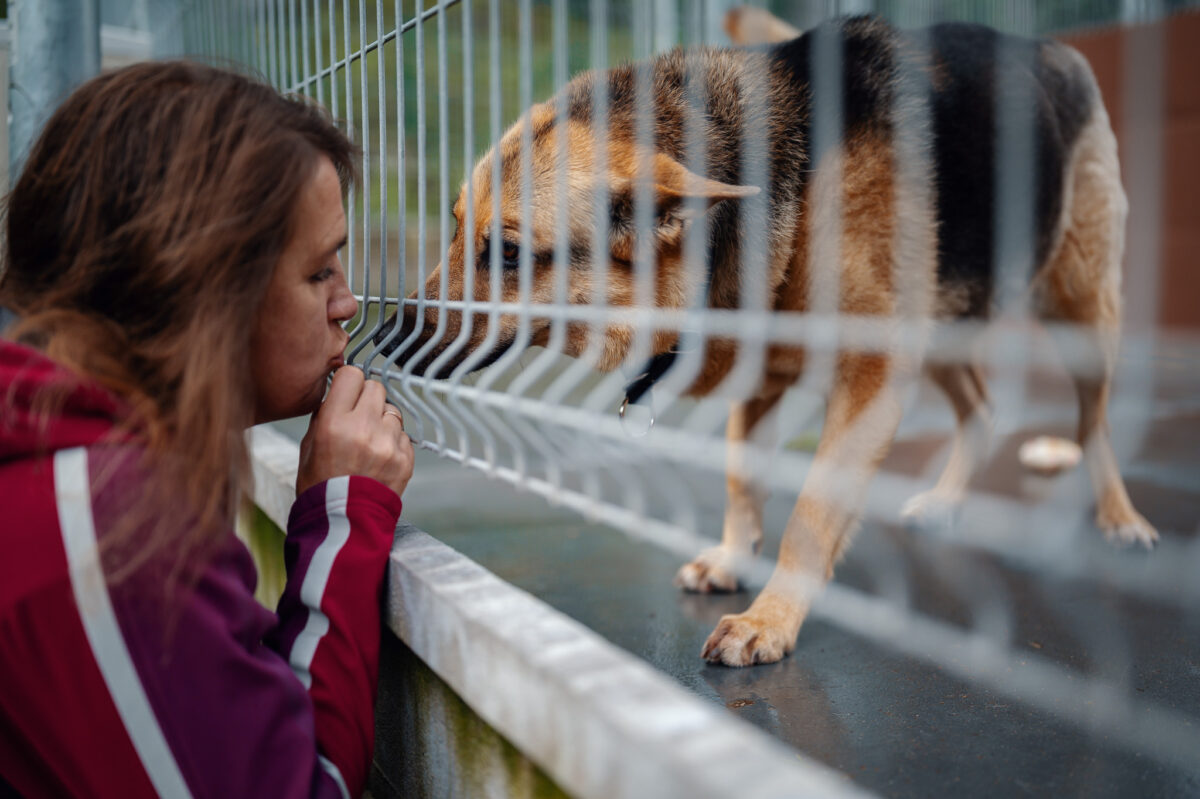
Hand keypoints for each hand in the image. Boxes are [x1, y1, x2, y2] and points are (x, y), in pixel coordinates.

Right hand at [296, 366, 413, 499]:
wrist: (343, 523)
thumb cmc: (321, 486)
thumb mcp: (309, 446)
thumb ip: (325, 415)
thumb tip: (339, 393)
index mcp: (335, 423)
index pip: (352, 375)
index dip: (348, 382)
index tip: (347, 391)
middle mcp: (365, 429)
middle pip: (376, 388)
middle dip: (367, 398)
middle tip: (359, 416)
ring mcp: (388, 444)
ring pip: (392, 411)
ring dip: (382, 421)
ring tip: (368, 444)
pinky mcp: (405, 459)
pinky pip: (403, 435)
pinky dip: (393, 443)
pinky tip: (379, 459)